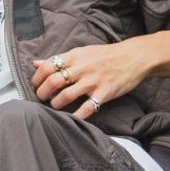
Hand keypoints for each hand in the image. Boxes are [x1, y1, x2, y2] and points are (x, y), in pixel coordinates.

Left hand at [31, 38, 158, 118]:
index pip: (47, 66)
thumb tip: (35, 63)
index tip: (35, 85)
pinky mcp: (104, 93)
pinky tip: (72, 118)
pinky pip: (87, 108)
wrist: (134, 57)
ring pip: (66, 96)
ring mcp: (93, 81)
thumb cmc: (106, 55)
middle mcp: (82, 68)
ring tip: (55, 105)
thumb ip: (59, 59)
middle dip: (42, 93)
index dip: (37, 78)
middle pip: (53, 82)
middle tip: (41, 98)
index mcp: (75, 56)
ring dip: (56, 103)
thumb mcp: (81, 52)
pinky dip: (77, 116)